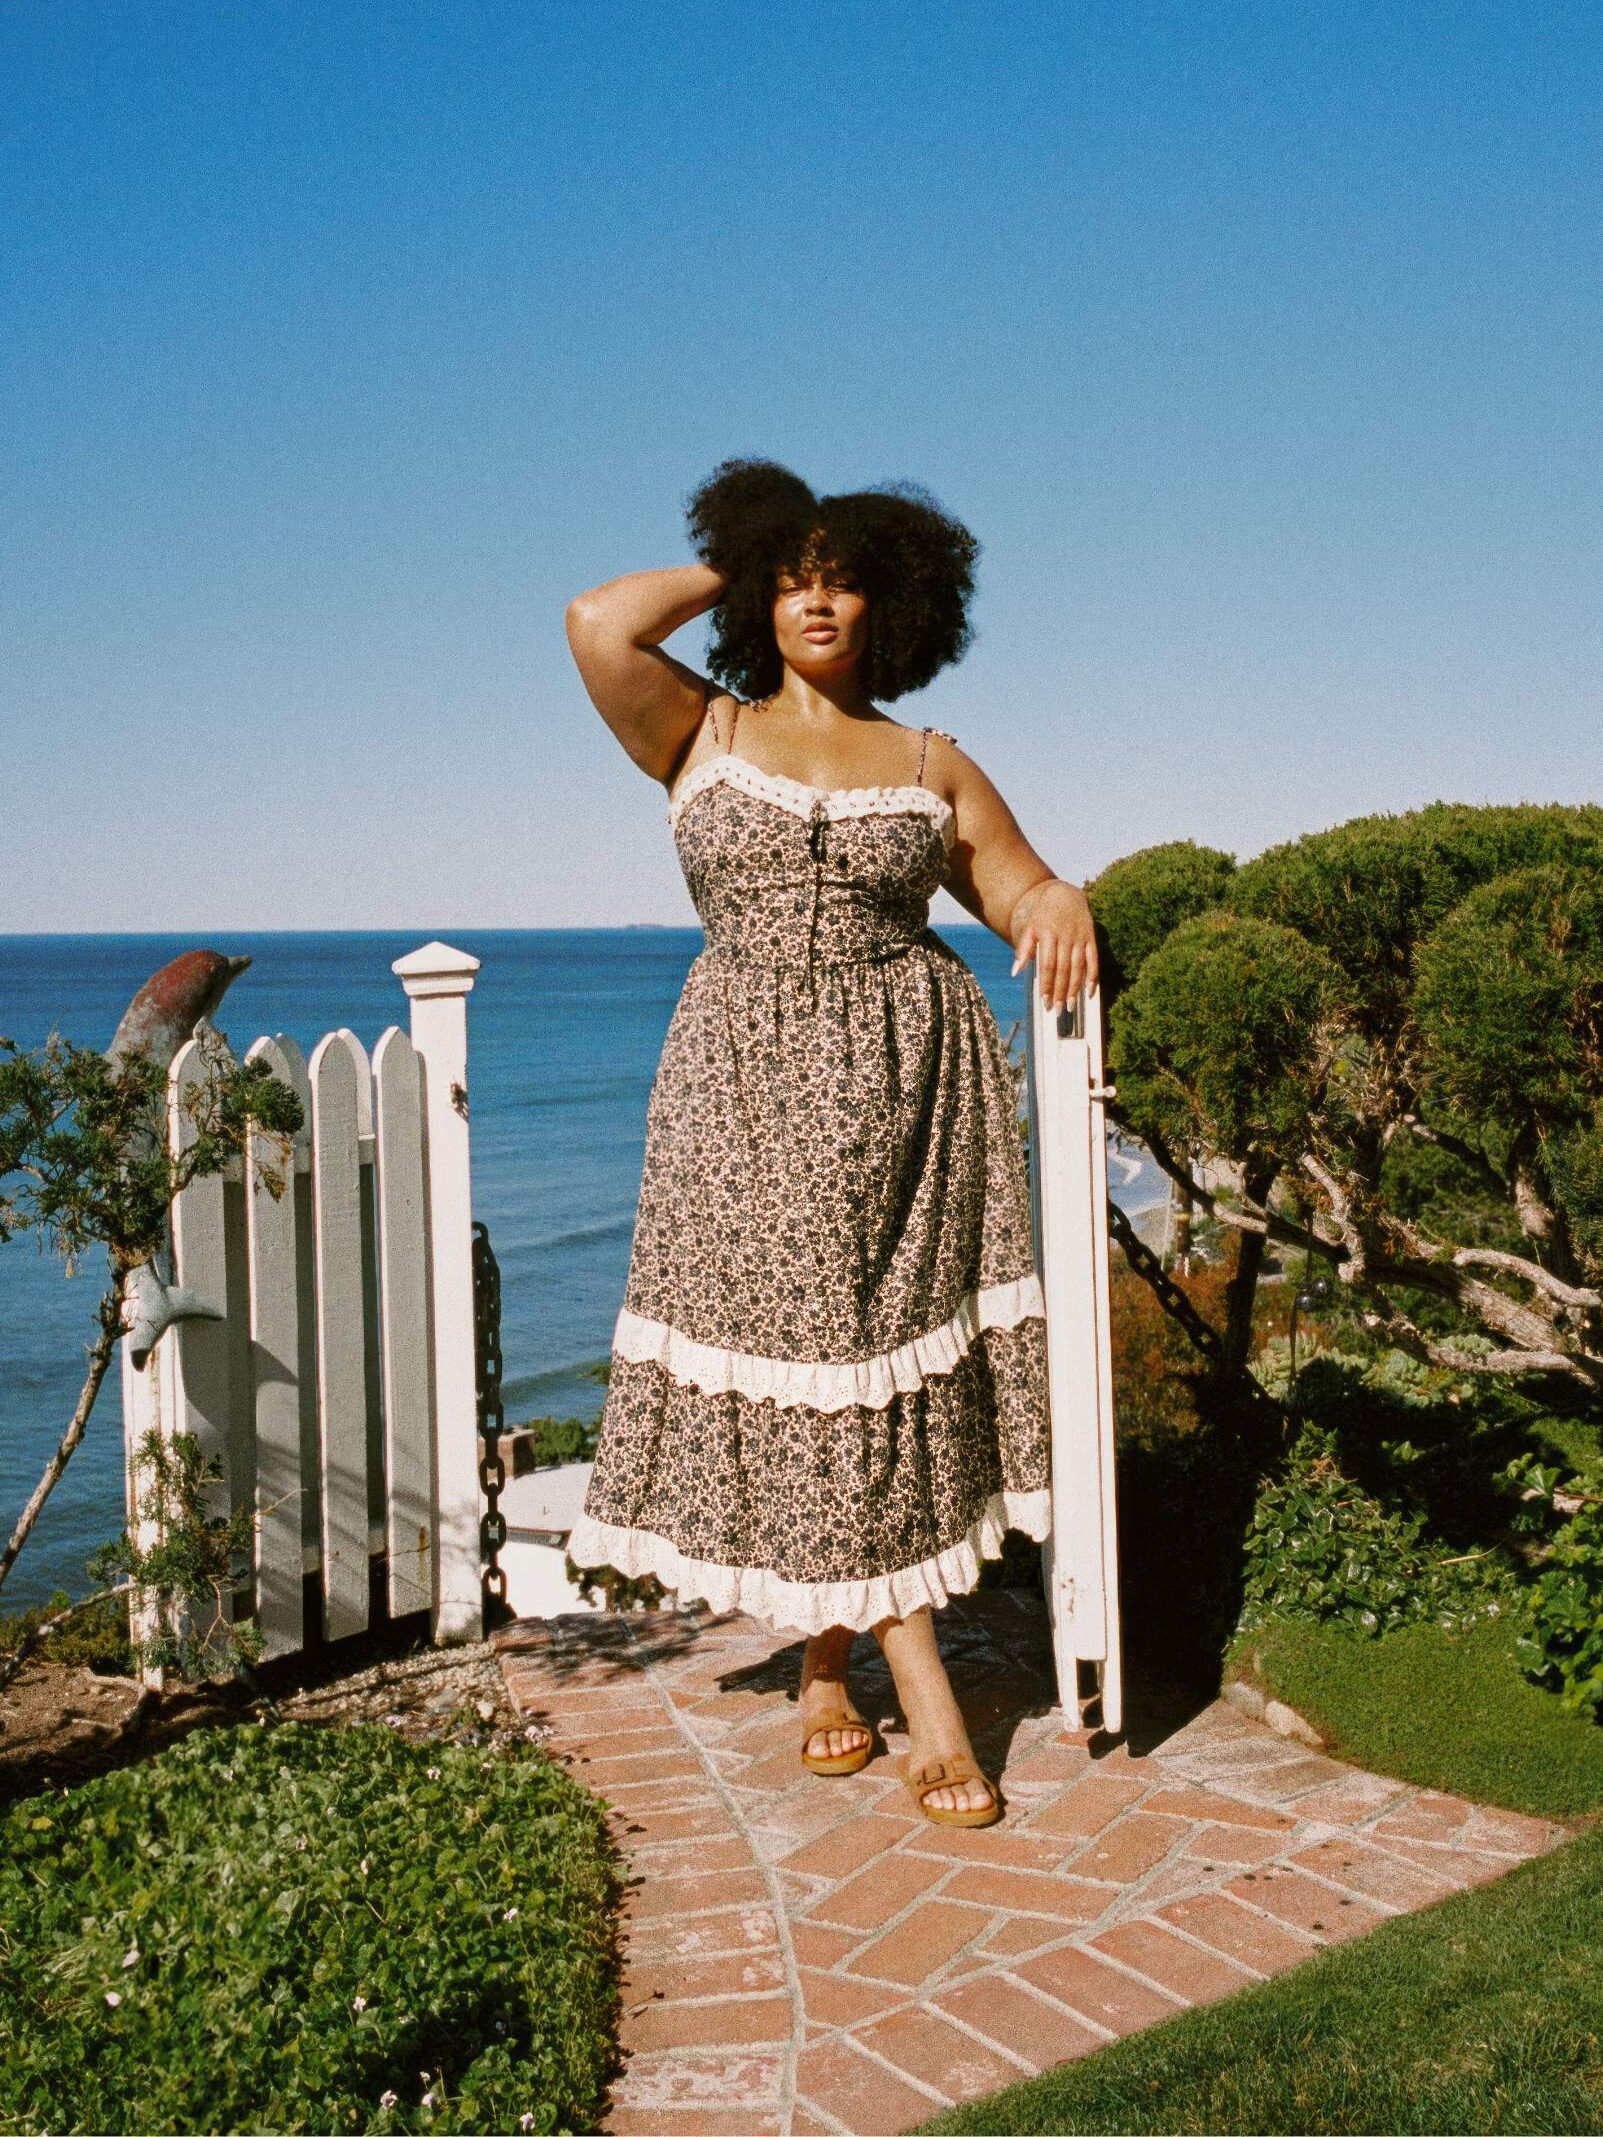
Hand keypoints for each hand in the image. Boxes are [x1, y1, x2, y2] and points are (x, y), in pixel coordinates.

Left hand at [1010, 878, 1098, 1012]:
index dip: (1047, 984)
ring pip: (1079, 967)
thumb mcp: (1030, 928)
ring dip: (1075, 988)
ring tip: (1070, 1005)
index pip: (1048, 965)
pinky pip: (1094, 960)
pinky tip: (1090, 992)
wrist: (1065, 894)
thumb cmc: (1043, 914)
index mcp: (1048, 935)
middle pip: (1064, 969)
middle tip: (1056, 1010)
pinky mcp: (1091, 938)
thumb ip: (1023, 948)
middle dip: (1060, 992)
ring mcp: (1080, 938)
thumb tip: (1015, 972)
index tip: (1044, 1000)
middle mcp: (1066, 937)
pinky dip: (1093, 976)